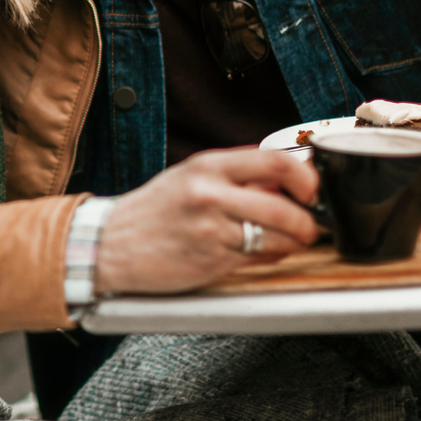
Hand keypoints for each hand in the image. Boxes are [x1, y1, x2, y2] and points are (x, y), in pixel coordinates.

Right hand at [93, 148, 320, 295]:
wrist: (109, 244)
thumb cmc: (151, 212)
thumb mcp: (190, 177)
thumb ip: (235, 176)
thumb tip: (284, 178)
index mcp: (208, 165)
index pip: (275, 160)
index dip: (305, 177)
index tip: (311, 189)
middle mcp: (210, 193)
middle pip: (284, 206)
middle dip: (307, 221)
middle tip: (309, 225)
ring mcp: (210, 228)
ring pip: (276, 236)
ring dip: (292, 242)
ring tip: (289, 241)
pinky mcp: (211, 259)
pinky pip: (258, 258)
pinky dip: (269, 257)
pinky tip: (262, 252)